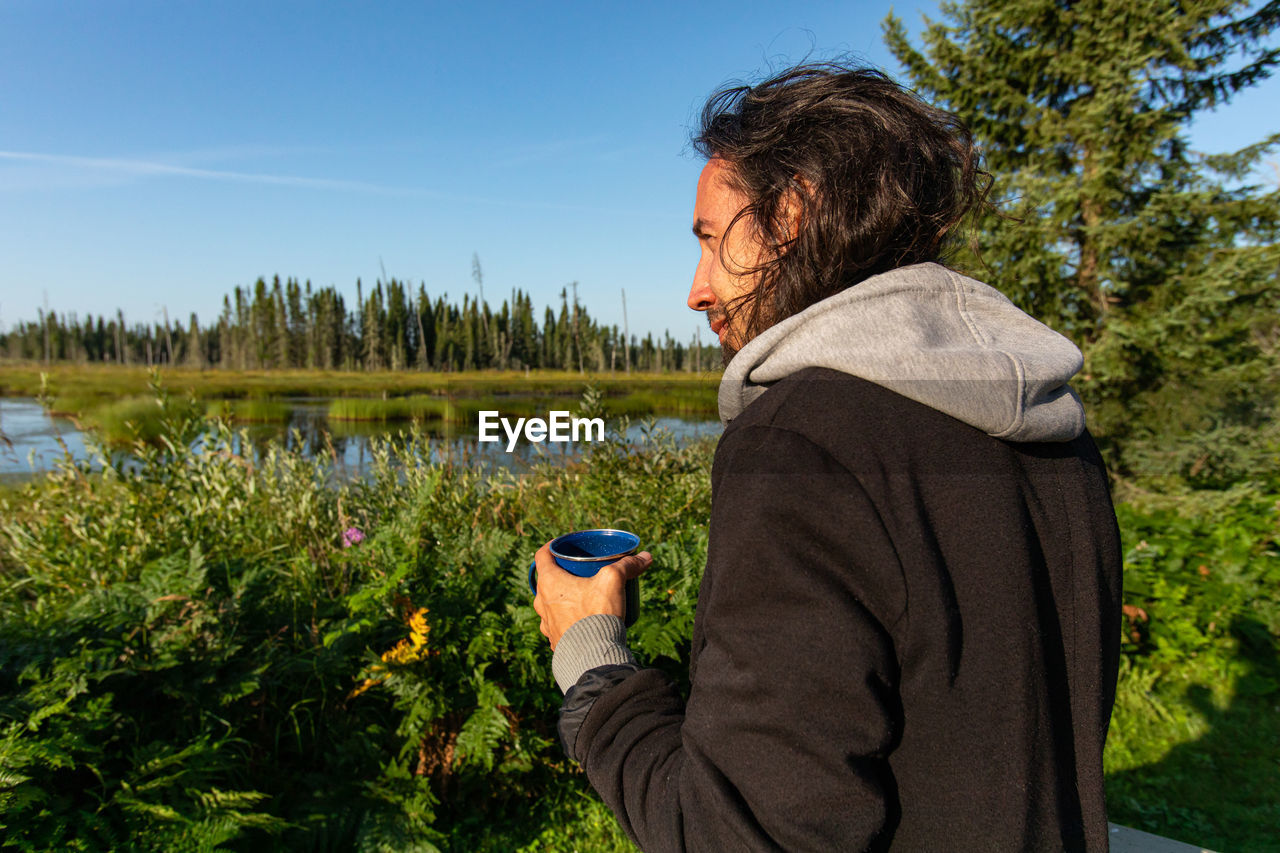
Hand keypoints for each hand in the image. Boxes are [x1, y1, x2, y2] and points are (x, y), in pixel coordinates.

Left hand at [532, 541, 651, 649]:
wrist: (592, 656)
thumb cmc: (596, 614)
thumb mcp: (613, 582)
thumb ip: (628, 566)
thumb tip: (646, 556)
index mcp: (549, 583)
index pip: (542, 555)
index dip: (552, 546)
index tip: (563, 545)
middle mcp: (541, 602)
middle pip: (547, 580)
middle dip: (562, 573)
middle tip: (580, 571)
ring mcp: (546, 624)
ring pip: (551, 603)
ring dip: (563, 598)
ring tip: (582, 596)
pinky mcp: (555, 640)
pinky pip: (558, 624)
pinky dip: (567, 619)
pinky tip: (582, 620)